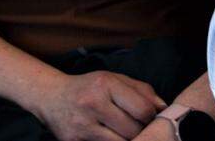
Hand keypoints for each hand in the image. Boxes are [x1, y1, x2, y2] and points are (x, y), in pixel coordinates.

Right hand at [31, 71, 166, 140]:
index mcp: (106, 84)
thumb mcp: (115, 79)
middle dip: (141, 132)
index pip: (142, 109)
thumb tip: (163, 108)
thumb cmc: (89, 87)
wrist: (52, 97)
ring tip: (127, 133)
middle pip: (132, 130)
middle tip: (141, 129)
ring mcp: (82, 125)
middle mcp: (93, 104)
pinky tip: (112, 136)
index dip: (152, 118)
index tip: (151, 119)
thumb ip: (142, 91)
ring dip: (128, 140)